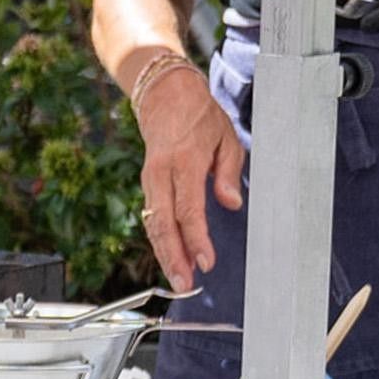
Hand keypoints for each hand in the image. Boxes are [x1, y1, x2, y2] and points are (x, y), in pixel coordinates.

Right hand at [129, 57, 245, 296]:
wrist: (164, 94)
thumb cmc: (200, 115)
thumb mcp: (226, 137)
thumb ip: (228, 173)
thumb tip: (231, 204)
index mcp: (184, 160)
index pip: (188, 208)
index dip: (196, 238)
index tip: (206, 261)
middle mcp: (161, 173)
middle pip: (164, 223)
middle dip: (173, 257)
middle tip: (184, 284)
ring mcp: (150, 179)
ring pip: (154, 224)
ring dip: (164, 254)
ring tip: (177, 279)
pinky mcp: (146, 184)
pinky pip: (152, 217)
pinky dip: (160, 240)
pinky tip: (170, 257)